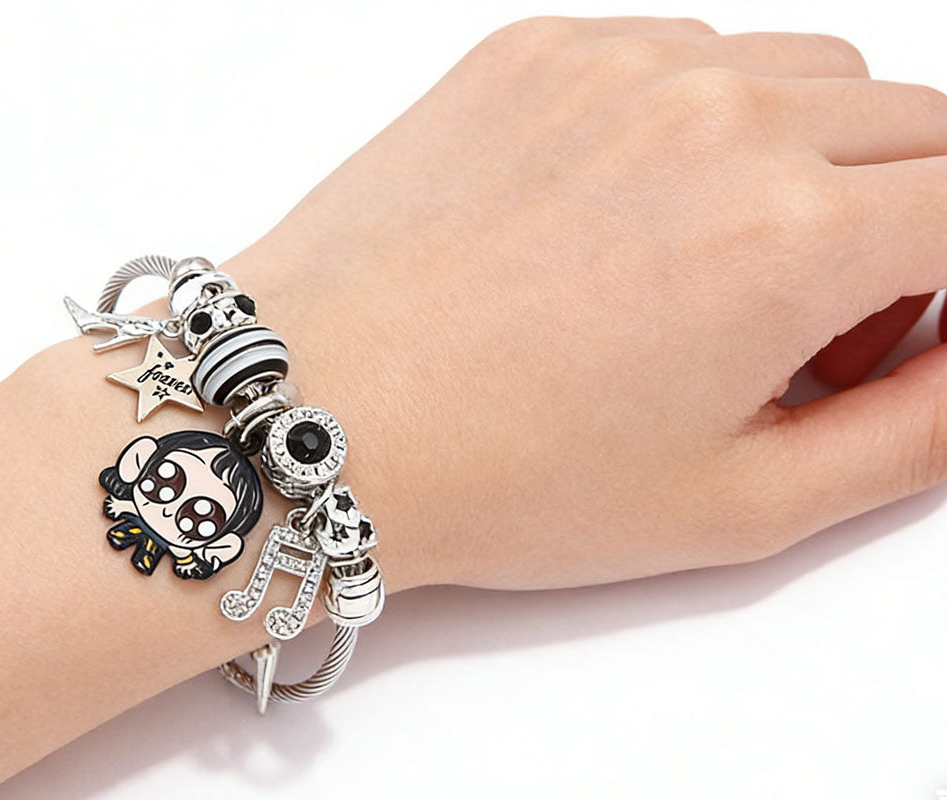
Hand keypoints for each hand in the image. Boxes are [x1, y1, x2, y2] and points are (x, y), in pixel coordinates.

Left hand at [226, 16, 946, 590]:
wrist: (311, 414)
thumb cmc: (498, 477)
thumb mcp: (737, 503)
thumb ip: (914, 436)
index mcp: (789, 235)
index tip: (901, 336)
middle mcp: (718, 116)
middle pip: (915, 129)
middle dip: (905, 223)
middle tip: (809, 326)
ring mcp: (617, 63)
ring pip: (806, 74)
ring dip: (810, 159)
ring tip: (712, 269)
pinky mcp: (535, 48)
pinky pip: (681, 50)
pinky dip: (700, 118)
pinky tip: (620, 214)